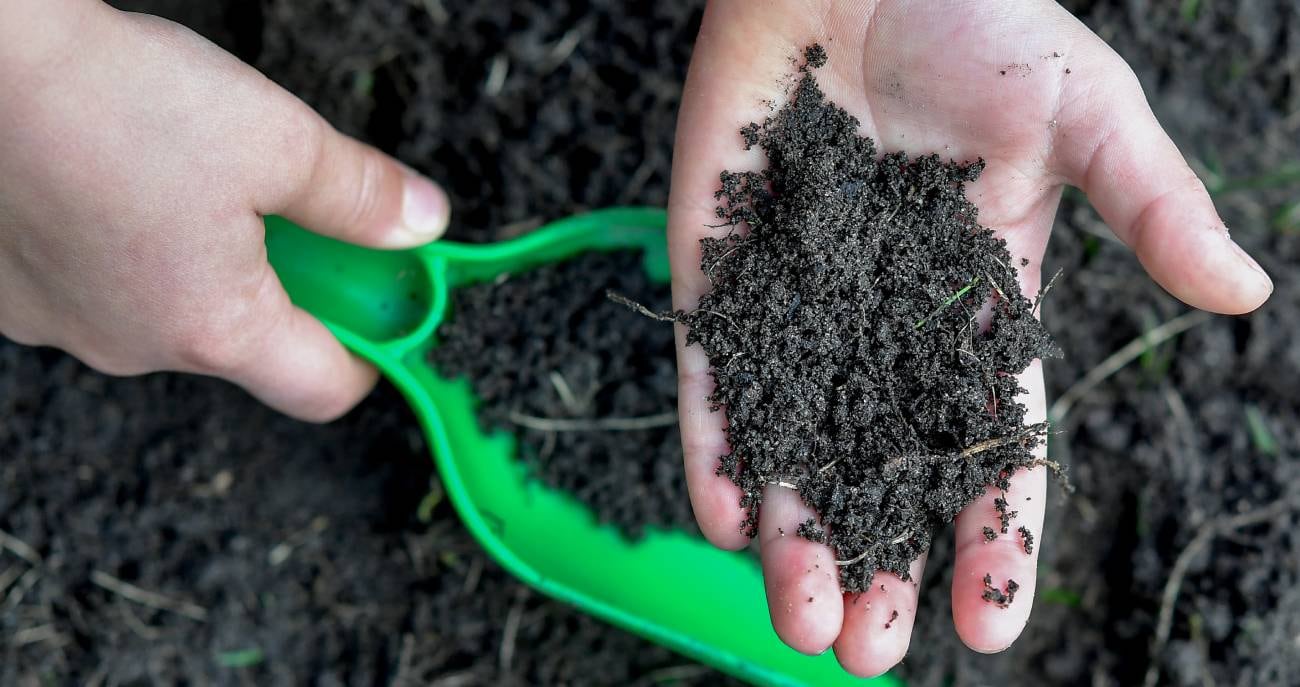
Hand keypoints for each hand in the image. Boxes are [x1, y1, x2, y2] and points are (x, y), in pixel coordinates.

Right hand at [0, 0, 448, 421]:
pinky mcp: (13, 293)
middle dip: (287, 287)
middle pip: (247, 344)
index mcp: (213, 328)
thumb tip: (420, 222)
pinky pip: (100, 289)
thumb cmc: (111, 99)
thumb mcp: (277, 139)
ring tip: (196, 181)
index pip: (323, 390)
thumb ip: (359, 195)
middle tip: (296, 214)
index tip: (386, 307)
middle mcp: (133, 348)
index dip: (371, 353)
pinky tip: (124, 185)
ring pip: (170, 313)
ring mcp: (63, 325)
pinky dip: (131, 252)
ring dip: (205, 265)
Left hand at [669, 0, 1271, 675]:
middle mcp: (885, 320)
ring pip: (796, 437)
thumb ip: (1148, 205)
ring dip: (794, 533)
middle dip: (876, 558)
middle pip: (881, 465)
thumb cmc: (981, 18)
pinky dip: (717, 439)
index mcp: (981, 300)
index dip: (989, 530)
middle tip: (866, 650)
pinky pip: (715, 368)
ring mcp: (800, 298)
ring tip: (799, 622)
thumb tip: (1240, 294)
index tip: (989, 622)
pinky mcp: (721, 265)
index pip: (990, 438)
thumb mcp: (1084, 113)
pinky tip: (725, 515)